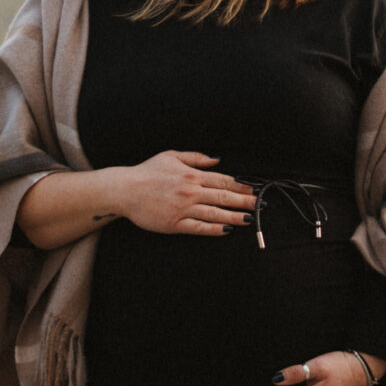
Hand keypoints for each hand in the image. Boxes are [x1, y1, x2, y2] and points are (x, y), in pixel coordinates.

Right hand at [116, 151, 254, 236]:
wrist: (124, 189)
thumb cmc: (147, 172)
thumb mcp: (171, 156)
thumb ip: (196, 157)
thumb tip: (217, 159)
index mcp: (191, 174)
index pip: (223, 181)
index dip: (242, 186)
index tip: (255, 190)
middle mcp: (190, 191)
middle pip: (224, 198)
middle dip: (245, 201)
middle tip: (261, 205)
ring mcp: (183, 209)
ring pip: (215, 214)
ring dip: (235, 217)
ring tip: (250, 219)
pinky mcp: (175, 224)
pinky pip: (199, 227)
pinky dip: (214, 229)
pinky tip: (226, 229)